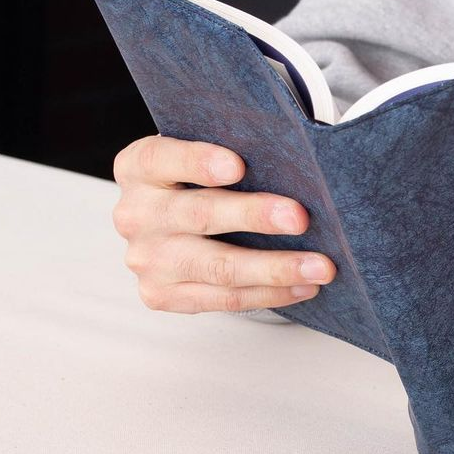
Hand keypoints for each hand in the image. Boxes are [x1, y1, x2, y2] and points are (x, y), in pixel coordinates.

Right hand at [111, 134, 335, 312]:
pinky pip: (222, 300)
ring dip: (274, 268)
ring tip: (319, 266)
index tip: (239, 165)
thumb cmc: (196, 180)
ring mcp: (145, 259)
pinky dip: (268, 294)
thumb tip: (293, 165)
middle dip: (253, 216)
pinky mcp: (159, 295)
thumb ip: (228, 153)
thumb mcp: (199, 154)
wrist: (167, 224)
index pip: (161, 157)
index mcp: (137, 167)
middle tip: (300, 218)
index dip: (198, 161)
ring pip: (217, 267)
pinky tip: (302, 286)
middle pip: (199, 215)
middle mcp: (133, 215)